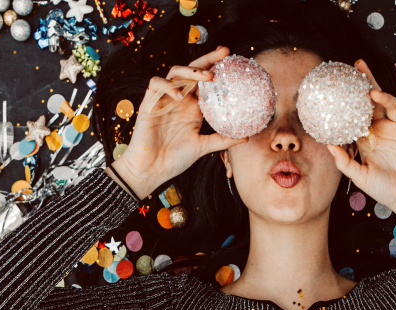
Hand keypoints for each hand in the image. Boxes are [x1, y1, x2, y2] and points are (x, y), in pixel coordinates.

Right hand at [110, 46, 248, 198]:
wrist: (150, 170)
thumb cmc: (174, 159)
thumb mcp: (203, 147)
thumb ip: (223, 140)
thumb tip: (246, 137)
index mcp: (192, 108)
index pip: (205, 82)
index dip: (216, 69)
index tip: (232, 61)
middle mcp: (179, 100)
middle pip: (192, 71)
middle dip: (207, 59)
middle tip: (224, 52)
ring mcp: (164, 100)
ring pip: (174, 72)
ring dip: (190, 71)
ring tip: (207, 76)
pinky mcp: (149, 103)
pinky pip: (155, 84)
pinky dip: (167, 85)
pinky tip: (179, 95)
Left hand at [326, 59, 395, 217]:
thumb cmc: (385, 190)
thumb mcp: (360, 176)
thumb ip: (344, 161)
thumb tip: (328, 145)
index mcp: (369, 138)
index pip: (357, 113)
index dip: (349, 99)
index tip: (339, 85)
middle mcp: (384, 130)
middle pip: (374, 102)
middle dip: (367, 83)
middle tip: (357, 66)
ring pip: (392, 106)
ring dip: (384, 96)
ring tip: (373, 91)